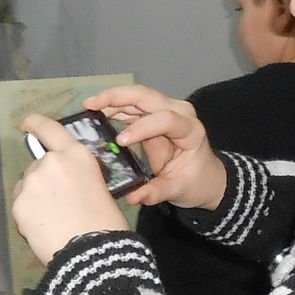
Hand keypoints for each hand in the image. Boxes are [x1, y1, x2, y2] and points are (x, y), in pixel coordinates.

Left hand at [12, 115, 130, 267]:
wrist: (92, 252)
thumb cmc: (106, 223)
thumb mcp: (99, 188)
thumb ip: (78, 177)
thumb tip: (67, 184)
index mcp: (76, 155)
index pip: (49, 129)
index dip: (35, 124)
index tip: (26, 125)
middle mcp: (50, 162)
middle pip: (38, 166)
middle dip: (44, 180)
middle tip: (58, 204)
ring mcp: (32, 182)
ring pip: (28, 186)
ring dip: (36, 197)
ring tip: (52, 220)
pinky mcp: (19, 203)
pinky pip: (22, 205)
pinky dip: (29, 215)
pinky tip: (43, 228)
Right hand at [81, 87, 227, 211]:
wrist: (204, 177)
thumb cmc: (194, 181)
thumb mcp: (177, 189)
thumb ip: (155, 192)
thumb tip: (131, 197)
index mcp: (190, 130)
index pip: (165, 119)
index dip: (142, 127)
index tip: (120, 141)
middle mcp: (179, 112)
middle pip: (147, 96)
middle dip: (118, 97)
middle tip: (92, 104)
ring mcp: (166, 110)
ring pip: (137, 96)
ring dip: (112, 99)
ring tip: (89, 107)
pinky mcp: (154, 114)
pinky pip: (133, 105)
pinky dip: (114, 106)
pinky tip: (97, 111)